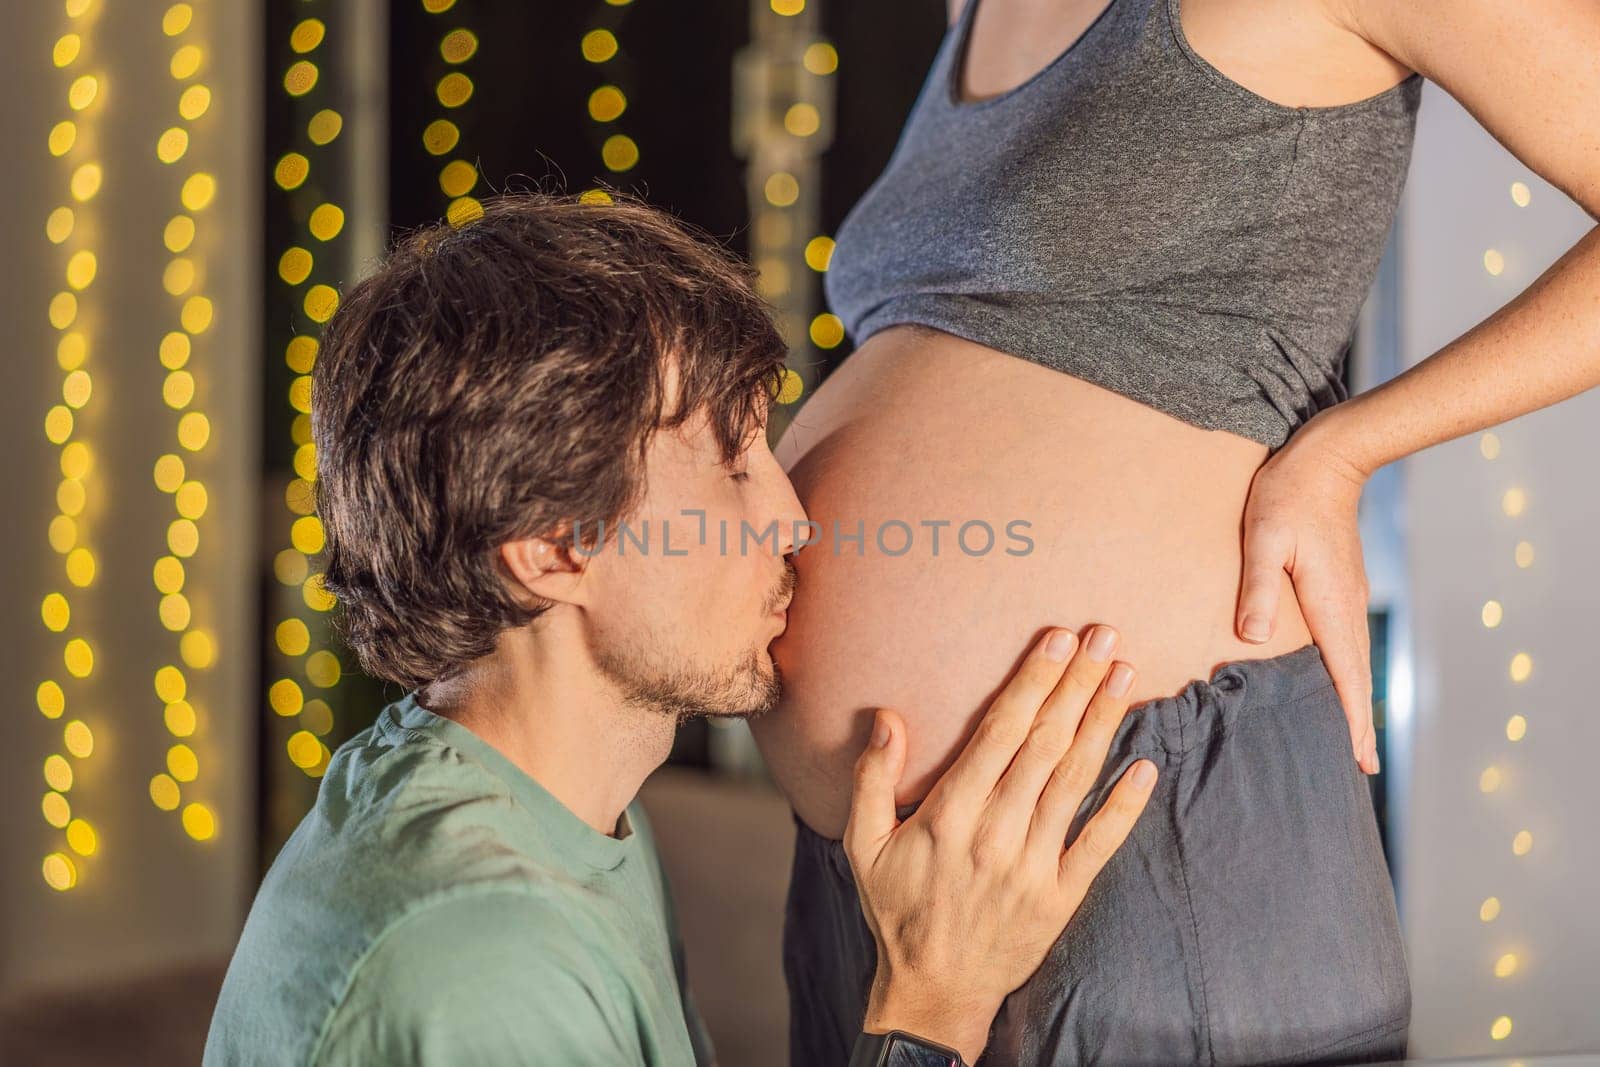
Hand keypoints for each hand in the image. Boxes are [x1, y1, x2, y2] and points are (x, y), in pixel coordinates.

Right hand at [845, 625, 1157, 1063]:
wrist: (934, 989)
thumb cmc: (897, 910)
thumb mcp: (862, 845)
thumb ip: (870, 779)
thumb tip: (886, 718)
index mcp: (949, 814)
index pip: (1000, 732)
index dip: (1032, 682)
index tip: (1056, 640)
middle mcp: (996, 834)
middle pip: (1045, 744)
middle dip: (1076, 685)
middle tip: (1103, 636)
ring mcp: (1033, 866)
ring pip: (1074, 781)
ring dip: (1102, 724)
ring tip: (1123, 675)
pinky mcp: (1061, 896)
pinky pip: (1099, 843)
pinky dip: (1124, 805)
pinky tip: (1146, 764)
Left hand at [1234, 410, 1379, 773]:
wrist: (1327, 458)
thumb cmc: (1289, 496)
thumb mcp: (1263, 537)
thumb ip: (1257, 586)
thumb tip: (1251, 637)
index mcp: (1331, 605)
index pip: (1345, 675)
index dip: (1351, 720)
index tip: (1360, 762)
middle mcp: (1346, 608)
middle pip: (1355, 678)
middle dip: (1356, 723)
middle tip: (1359, 770)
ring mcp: (1347, 598)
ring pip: (1352, 662)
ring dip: (1352, 700)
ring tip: (1350, 740)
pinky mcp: (1340, 587)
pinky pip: (1343, 643)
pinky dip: (1344, 673)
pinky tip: (1334, 684)